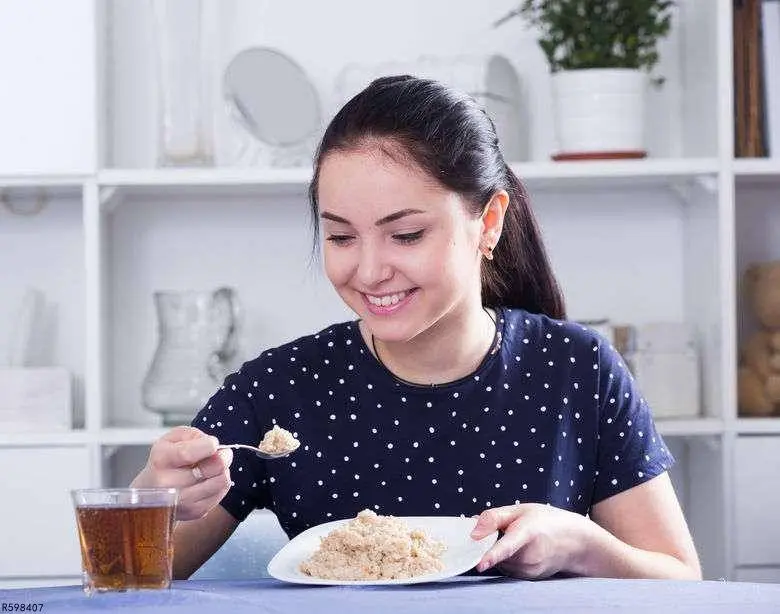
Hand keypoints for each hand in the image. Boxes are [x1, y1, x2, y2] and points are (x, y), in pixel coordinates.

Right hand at [131, 426, 233, 520]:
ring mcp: (181, 501)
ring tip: (215, 466)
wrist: (151, 491)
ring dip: (224, 470)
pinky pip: (221, 494)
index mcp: (161, 460)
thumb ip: (193, 435)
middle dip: (224, 456)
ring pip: (221, 482)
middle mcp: (168, 484)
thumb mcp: (173, 438)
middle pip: (212, 468)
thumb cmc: (165, 460)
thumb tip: (212, 445)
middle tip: (223, 453)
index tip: (212, 443)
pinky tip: (209, 479)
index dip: (209, 445)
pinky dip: (220, 484)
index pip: (189, 453)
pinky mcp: (193, 512)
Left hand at [470, 503, 588, 578]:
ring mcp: (530, 571)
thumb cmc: (547, 521)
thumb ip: (494, 518)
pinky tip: (519, 549)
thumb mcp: (520, 509)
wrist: (575, 542)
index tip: (480, 563)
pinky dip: (506, 559)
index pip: (507, 546)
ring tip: (515, 538)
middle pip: (495, 553)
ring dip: (498, 552)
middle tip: (502, 529)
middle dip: (489, 543)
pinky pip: (507, 568)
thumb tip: (473, 532)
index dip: (492, 555)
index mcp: (528, 533)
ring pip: (500, 563)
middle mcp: (530, 557)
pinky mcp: (529, 578)